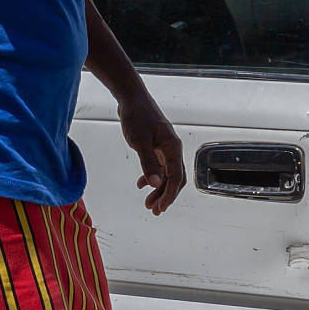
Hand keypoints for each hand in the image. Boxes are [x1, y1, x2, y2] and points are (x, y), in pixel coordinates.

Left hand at [118, 91, 185, 214]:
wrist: (132, 99)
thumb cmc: (137, 116)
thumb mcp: (139, 141)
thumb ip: (148, 163)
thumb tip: (155, 184)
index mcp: (172, 148)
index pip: (175, 178)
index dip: (169, 195)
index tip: (160, 208)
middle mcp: (172, 149)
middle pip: (175, 179)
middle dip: (166, 196)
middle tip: (155, 210)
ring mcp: (165, 148)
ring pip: (167, 174)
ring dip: (159, 189)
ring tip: (148, 203)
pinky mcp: (157, 146)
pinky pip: (159, 167)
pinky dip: (152, 178)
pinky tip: (141, 184)